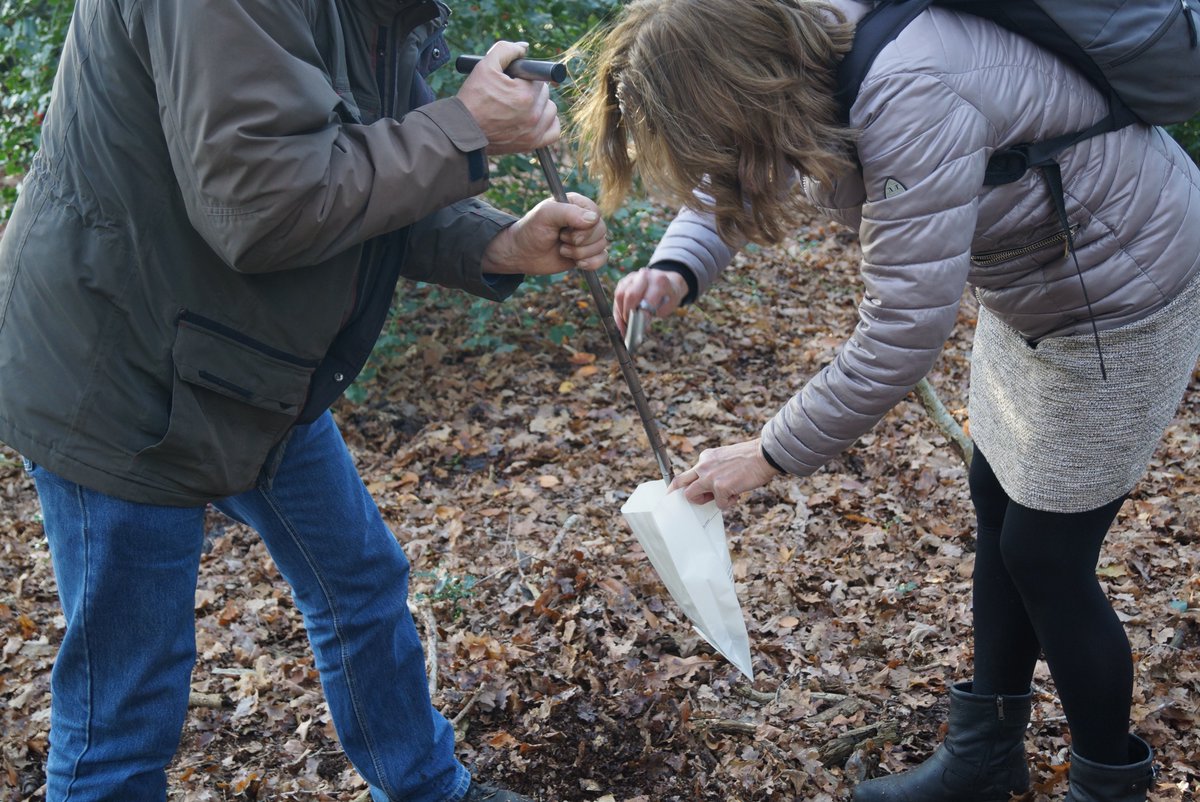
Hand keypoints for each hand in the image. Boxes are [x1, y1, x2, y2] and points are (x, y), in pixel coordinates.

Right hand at [456, 41, 559, 154]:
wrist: (463, 130)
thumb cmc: (473, 99)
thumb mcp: (485, 66)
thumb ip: (506, 50)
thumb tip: (523, 48)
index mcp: (525, 94)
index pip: (539, 77)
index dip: (526, 77)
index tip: (515, 81)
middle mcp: (533, 115)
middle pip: (545, 93)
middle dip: (532, 89)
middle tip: (513, 92)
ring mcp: (534, 132)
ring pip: (551, 110)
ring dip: (540, 105)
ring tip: (522, 106)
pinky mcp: (531, 144)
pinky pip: (554, 132)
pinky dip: (548, 124)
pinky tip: (535, 119)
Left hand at [482, 192, 607, 275]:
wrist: (522, 254)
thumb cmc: (531, 230)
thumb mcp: (546, 215)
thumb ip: (569, 213)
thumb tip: (594, 219)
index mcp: (577, 204)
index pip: (596, 213)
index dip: (584, 227)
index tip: (564, 231)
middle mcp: (585, 219)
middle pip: (601, 231)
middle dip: (580, 242)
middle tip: (560, 240)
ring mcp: (587, 237)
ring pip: (602, 245)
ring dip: (580, 253)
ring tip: (561, 250)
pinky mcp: (587, 253)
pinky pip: (602, 258)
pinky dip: (591, 264)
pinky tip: (577, 263)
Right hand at [613, 266, 688, 334]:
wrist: (668, 282)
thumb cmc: (668, 296)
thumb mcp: (668, 306)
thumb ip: (654, 314)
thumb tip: (640, 326)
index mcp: (659, 281)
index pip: (646, 300)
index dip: (641, 316)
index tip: (639, 329)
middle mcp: (644, 276)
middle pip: (630, 295)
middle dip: (628, 314)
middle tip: (630, 328)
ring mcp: (633, 276)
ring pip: (620, 295)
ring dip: (620, 313)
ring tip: (625, 326)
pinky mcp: (624, 281)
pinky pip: (617, 296)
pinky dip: (618, 310)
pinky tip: (622, 320)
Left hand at [668, 438, 780, 509]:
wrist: (763, 455)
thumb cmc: (749, 459)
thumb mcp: (724, 458)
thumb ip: (713, 469)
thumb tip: (710, 486)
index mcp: (705, 458)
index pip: (687, 472)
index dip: (681, 484)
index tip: (674, 491)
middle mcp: (703, 466)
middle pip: (680, 483)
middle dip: (683, 494)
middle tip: (689, 501)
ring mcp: (710, 477)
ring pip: (692, 496)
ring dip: (706, 500)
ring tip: (724, 495)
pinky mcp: (720, 488)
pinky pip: (719, 504)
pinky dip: (729, 502)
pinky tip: (738, 493)